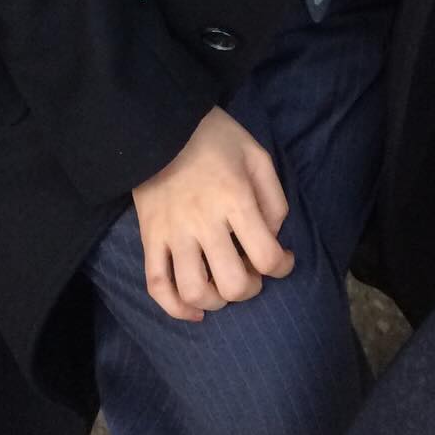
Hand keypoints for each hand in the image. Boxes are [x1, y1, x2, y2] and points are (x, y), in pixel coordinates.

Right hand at [132, 106, 294, 321]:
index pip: (266, 255)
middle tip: (253, 275)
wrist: (160, 124)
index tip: (284, 260)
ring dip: (217, 301)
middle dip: (251, 289)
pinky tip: (195, 310)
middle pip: (231, 283)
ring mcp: (172, 233)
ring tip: (225, 288)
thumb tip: (274, 236)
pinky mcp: (149, 238)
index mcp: (234, 198)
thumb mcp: (256, 155)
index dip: (283, 267)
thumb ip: (273, 197)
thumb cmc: (215, 138)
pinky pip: (156, 286)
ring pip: (193, 291)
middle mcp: (203, 221)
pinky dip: (175, 308)